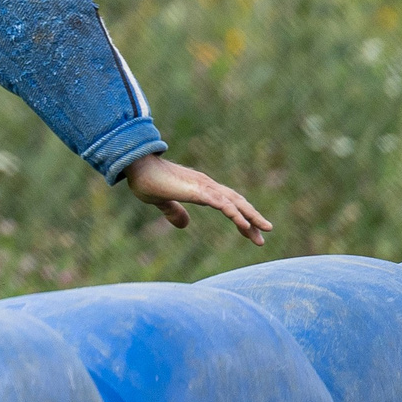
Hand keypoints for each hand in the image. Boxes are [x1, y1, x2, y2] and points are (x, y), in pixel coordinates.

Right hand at [121, 153, 271, 244]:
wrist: (136, 166)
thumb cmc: (146, 180)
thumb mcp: (161, 201)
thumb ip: (173, 212)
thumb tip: (185, 225)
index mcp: (200, 189)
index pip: (227, 203)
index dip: (240, 217)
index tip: (250, 232)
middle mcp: (207, 186)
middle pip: (237, 202)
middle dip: (252, 219)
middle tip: (264, 235)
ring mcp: (204, 187)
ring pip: (235, 203)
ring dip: (251, 217)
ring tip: (264, 231)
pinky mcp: (198, 191)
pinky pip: (223, 204)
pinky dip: (236, 214)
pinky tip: (245, 225)